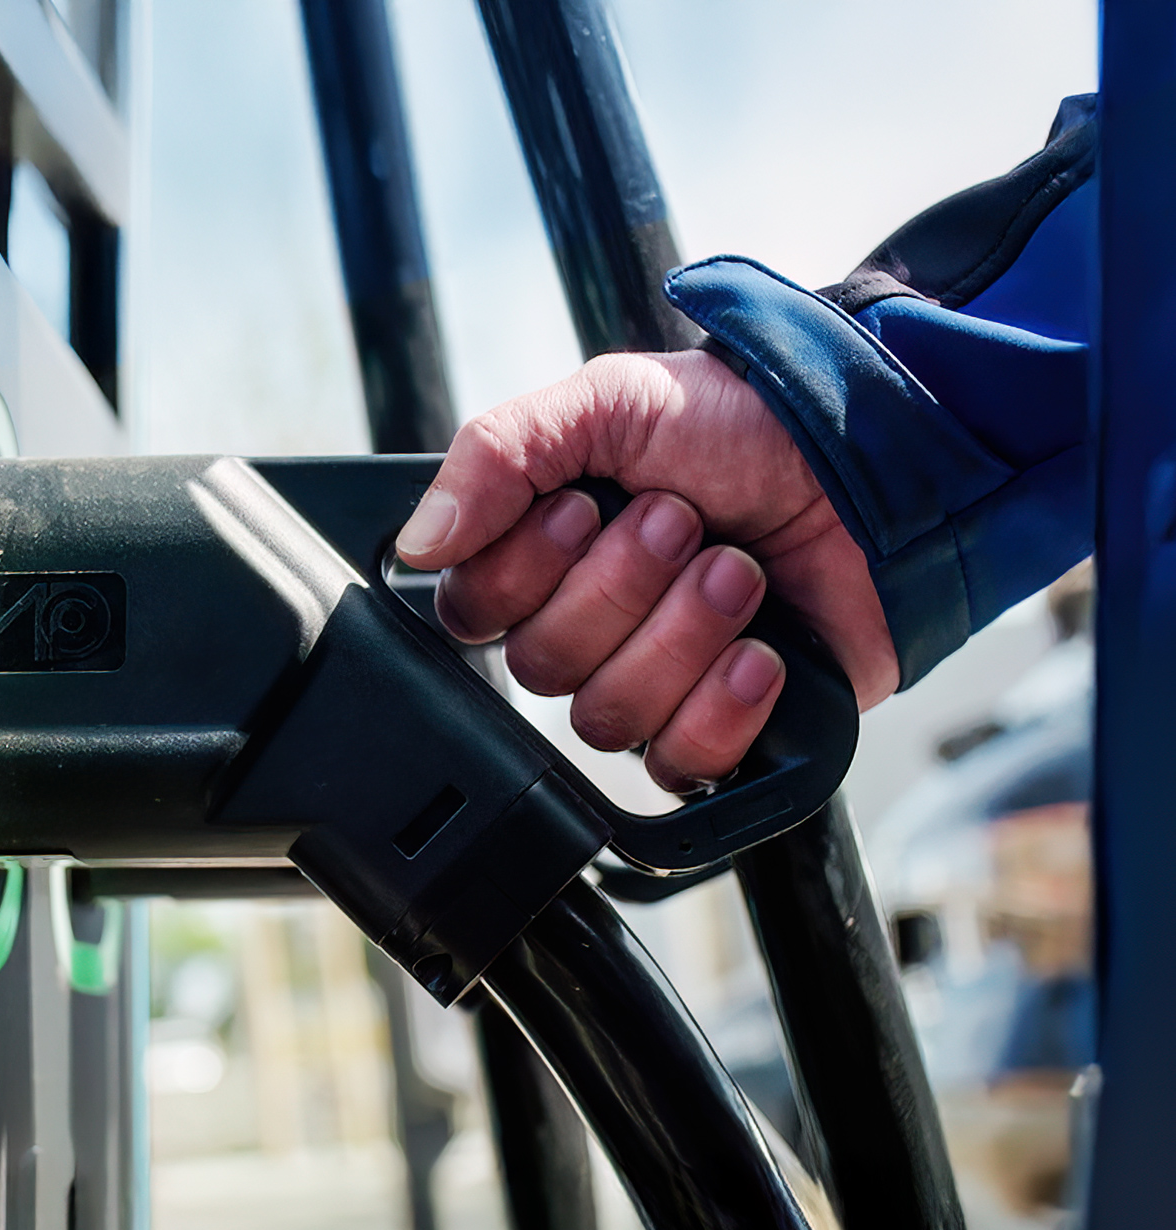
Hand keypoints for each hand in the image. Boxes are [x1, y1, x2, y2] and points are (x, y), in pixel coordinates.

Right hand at [396, 349, 897, 791]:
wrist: (874, 471)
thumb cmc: (746, 429)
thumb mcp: (610, 402)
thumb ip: (498, 453)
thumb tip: (418, 540)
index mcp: (547, 555)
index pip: (473, 612)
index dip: (530, 570)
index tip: (591, 508)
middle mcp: (589, 627)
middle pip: (541, 669)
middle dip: (624, 587)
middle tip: (685, 523)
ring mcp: (652, 683)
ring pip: (608, 718)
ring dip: (682, 635)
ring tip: (739, 573)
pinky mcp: (717, 731)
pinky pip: (680, 763)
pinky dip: (724, 706)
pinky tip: (761, 652)